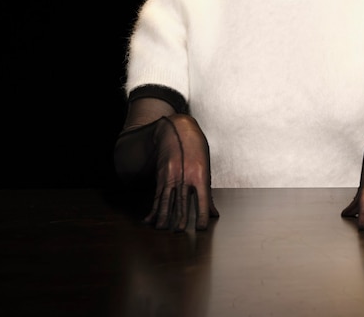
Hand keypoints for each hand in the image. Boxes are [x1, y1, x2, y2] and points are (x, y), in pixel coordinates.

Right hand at [145, 114, 219, 230]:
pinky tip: (149, 219)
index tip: (201, 228)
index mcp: (200, 174)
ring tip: (161, 230)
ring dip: (163, 217)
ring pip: (166, 201)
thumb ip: (208, 194)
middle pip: (181, 202)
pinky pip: (157, 196)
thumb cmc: (195, 149)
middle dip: (179, 220)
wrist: (177, 129)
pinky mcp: (161, 177)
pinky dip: (153, 209)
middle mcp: (185, 176)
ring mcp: (171, 176)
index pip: (203, 199)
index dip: (202, 215)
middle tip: (178, 233)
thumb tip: (214, 214)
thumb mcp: (206, 168)